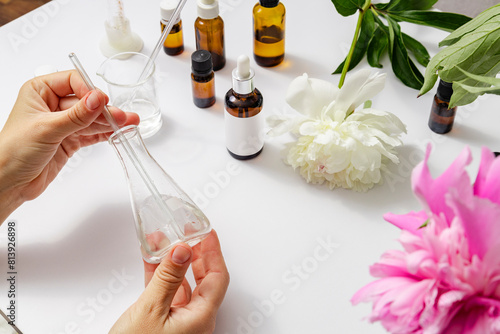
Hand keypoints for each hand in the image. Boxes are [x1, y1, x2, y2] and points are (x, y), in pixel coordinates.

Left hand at [0, 70, 138, 220]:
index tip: (102, 102)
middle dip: (104, 110)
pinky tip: (117, 133)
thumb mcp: (47, 128)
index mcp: (39, 92)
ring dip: (109, 122)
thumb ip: (77, 115)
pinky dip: (104, 134)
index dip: (89, 91)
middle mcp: (51, 105)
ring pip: (91, 118)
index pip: (72, 81)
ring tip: (127, 123)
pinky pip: (91, 133)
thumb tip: (97, 99)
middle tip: (121, 116)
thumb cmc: (13, 151)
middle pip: (86, 101)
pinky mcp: (69, 140)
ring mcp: (61, 123)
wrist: (9, 182)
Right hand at [111, 230, 229, 333]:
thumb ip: (168, 277)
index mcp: (201, 317)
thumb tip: (183, 250)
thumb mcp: (151, 309)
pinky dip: (160, 275)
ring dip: (174, 262)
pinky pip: (167, 293)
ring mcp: (180, 322)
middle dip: (196, 253)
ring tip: (166, 240)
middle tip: (189, 232)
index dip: (214, 251)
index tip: (208, 232)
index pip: (218, 276)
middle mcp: (195, 320)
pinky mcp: (163, 324)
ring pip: (183, 284)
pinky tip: (152, 261)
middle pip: (203, 278)